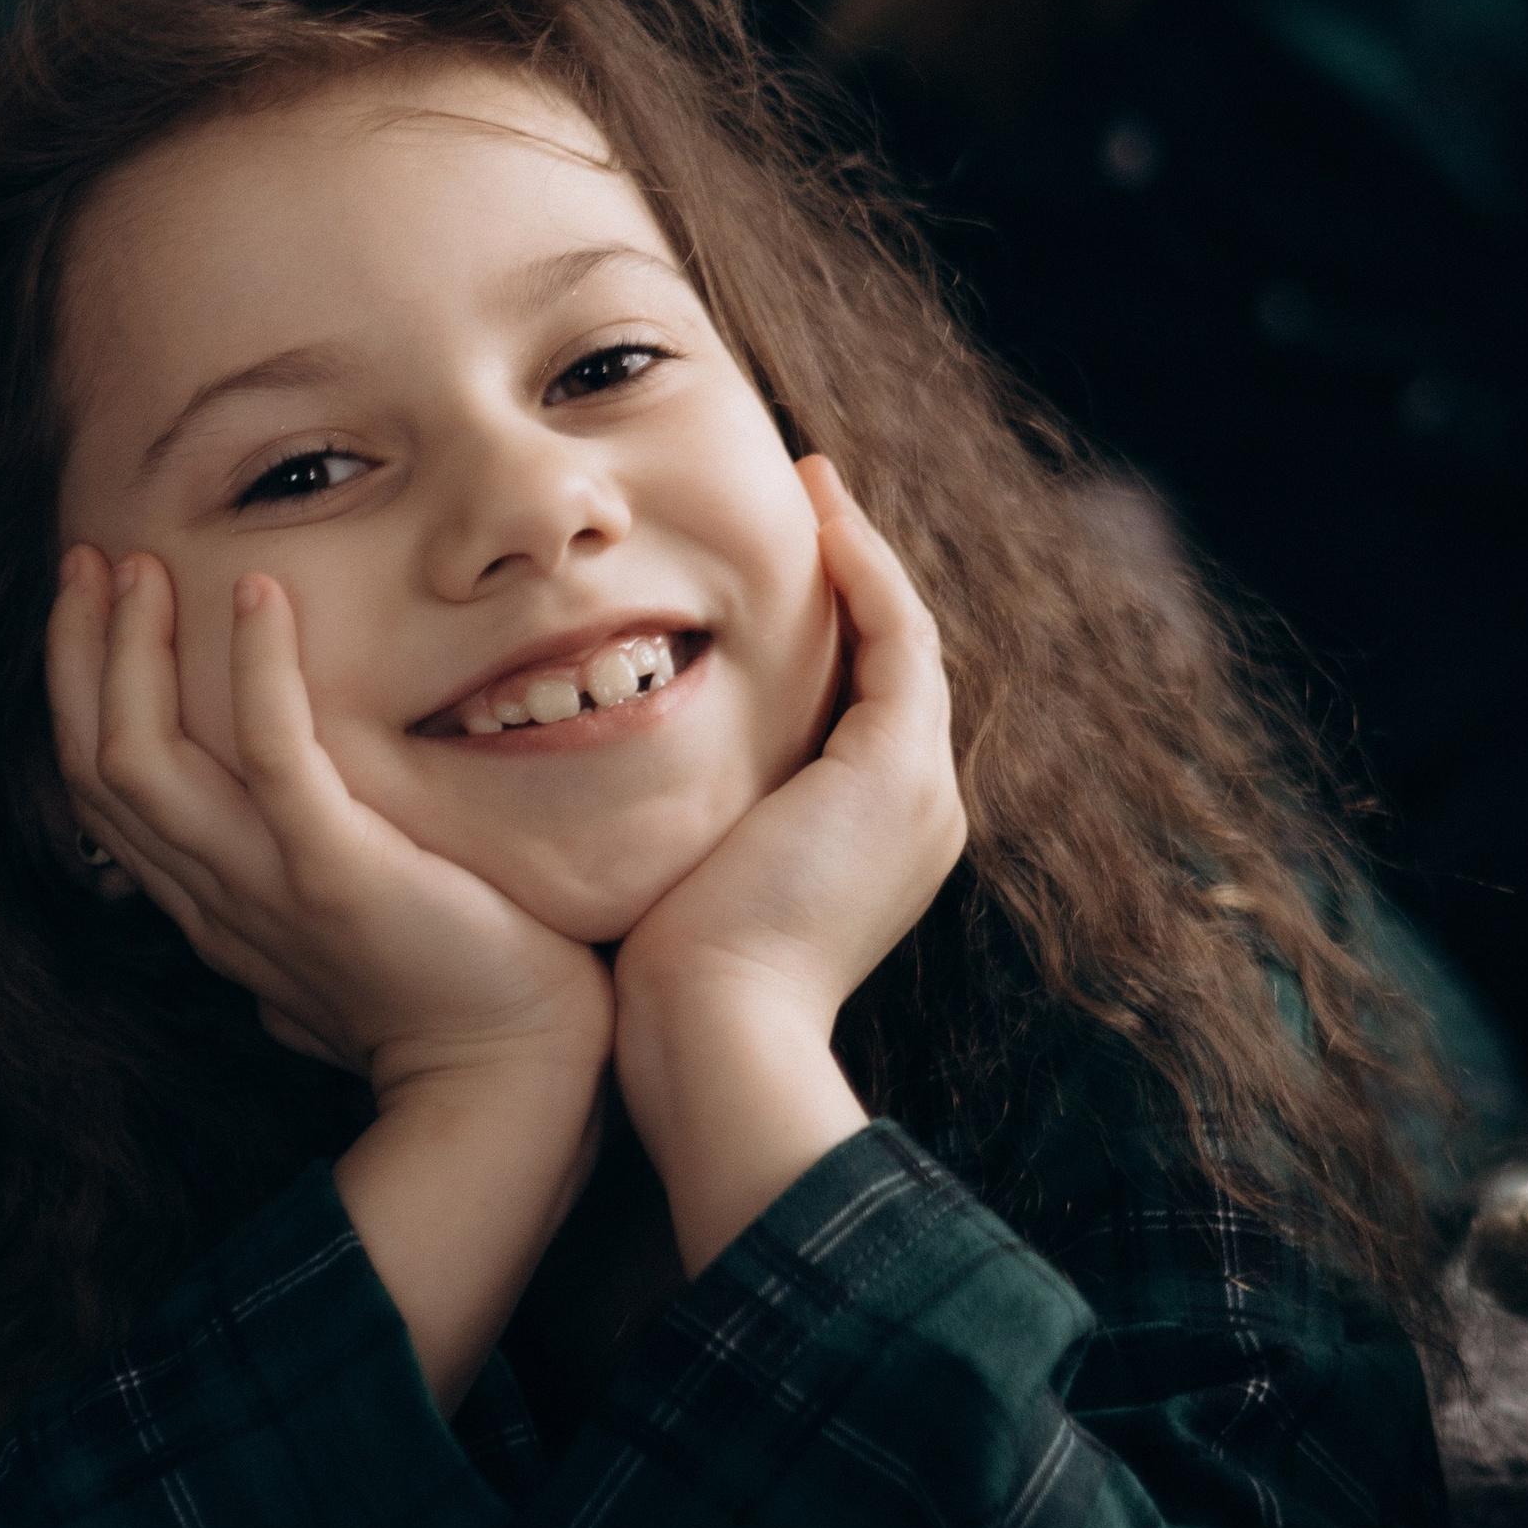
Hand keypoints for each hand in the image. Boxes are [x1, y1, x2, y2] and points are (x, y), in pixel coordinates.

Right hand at [49, 547, 612, 1101]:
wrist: (512, 1083)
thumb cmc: (449, 1006)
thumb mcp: (342, 951)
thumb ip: (297, 913)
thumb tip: (272, 938)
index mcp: (215, 908)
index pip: (105, 793)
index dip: (80, 693)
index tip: (92, 603)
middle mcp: (218, 897)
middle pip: (99, 765)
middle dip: (79, 653)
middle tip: (87, 558)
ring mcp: (267, 885)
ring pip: (144, 759)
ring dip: (133, 651)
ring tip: (142, 566)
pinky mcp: (335, 872)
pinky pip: (272, 755)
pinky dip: (258, 670)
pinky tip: (260, 593)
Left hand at [612, 461, 965, 1269]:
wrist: (710, 1042)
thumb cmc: (665, 987)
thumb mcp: (677, 883)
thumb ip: (678, 823)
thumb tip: (610, 783)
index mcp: (868, 845)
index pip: (858, 709)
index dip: (830, 630)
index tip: (777, 560)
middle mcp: (914, 814)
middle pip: (892, 666)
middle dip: (854, 580)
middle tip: (806, 499)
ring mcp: (917, 793)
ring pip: (903, 640)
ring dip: (862, 556)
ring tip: (814, 485)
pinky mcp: (894, 771)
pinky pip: (894, 636)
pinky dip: (862, 570)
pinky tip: (817, 515)